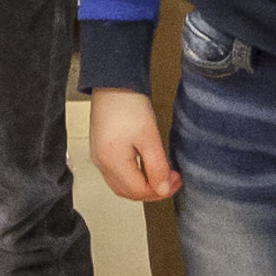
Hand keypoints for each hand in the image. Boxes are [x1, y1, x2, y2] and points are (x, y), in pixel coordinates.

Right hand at [89, 86, 177, 201]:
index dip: (161, 190)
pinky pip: (116, 174)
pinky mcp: (100, 150)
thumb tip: (163, 189)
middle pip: (128, 192)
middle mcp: (101, 163)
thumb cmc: (127, 104)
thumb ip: (157, 166)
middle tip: (171, 181)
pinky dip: (132, 177)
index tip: (177, 180)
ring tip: (160, 174)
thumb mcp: (149, 137)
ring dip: (142, 185)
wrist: (113, 83)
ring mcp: (99, 157)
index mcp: (112, 161)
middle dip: (152, 191)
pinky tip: (144, 168)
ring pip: (121, 185)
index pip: (139, 191)